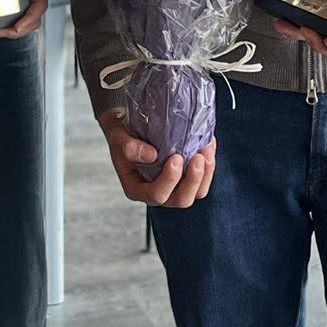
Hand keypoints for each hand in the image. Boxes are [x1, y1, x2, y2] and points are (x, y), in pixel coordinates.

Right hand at [99, 109, 215, 208]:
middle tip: (198, 157)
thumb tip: (153, 155)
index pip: (156, 195)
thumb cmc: (121, 135)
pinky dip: (209, 164)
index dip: (169, 180)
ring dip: (206, 174)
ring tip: (206, 151)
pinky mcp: (185, 176)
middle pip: (180, 200)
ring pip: (196, 193)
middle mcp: (157, 192)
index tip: (176, 158)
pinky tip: (208, 145)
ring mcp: (173, 186)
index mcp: (137, 189)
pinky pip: (203, 179)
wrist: (127, 127)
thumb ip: (129, 147)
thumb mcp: (118, 138)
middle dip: (193, 181)